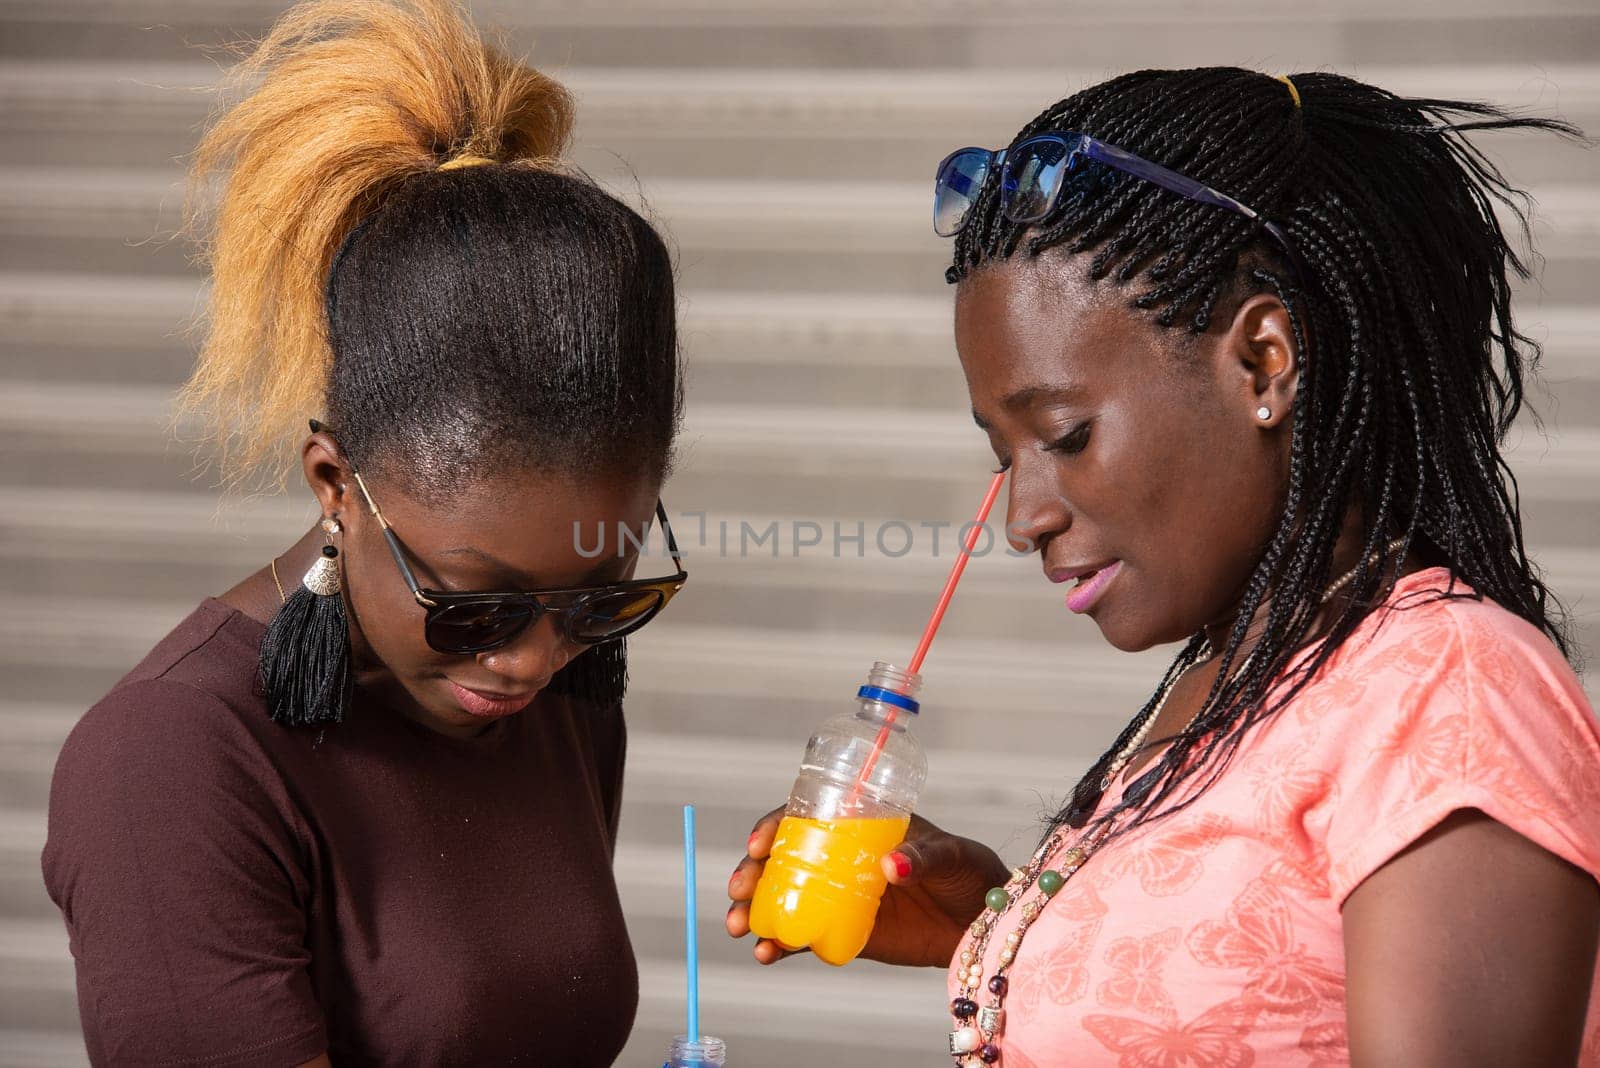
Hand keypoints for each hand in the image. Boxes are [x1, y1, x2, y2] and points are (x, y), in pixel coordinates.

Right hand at [725, 807, 1009, 967]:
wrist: (983, 922)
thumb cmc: (968, 873)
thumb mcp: (950, 855)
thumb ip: (922, 856)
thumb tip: (890, 866)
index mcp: (858, 825)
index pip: (805, 817)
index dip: (775, 827)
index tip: (759, 844)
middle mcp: (840, 858)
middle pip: (782, 860)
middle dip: (751, 873)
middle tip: (738, 891)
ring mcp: (838, 897)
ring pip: (784, 899)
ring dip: (755, 911)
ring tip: (740, 927)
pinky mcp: (845, 934)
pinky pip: (802, 938)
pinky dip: (779, 946)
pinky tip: (765, 954)